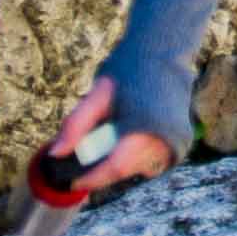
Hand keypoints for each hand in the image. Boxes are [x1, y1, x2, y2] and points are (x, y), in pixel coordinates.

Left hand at [32, 74, 176, 218]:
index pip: (116, 166)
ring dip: (120, 163)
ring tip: (111, 136)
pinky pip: (153, 161)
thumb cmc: (128, 71)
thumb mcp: (97, 95)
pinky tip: (129, 136)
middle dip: (102, 171)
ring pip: (140, 168)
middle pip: (126, 171)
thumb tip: (56, 153)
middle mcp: (163, 138)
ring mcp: (175, 141)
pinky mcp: (181, 141)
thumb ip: (76, 125)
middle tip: (87, 157)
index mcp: (143, 126)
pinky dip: (137, 157)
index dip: (93, 179)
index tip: (74, 182)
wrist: (165, 53)